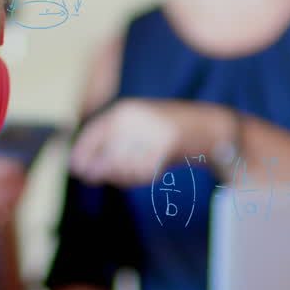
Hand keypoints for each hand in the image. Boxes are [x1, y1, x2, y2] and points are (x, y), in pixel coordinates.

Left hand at [69, 98, 226, 186]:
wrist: (211, 127)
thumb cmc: (171, 132)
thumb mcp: (138, 132)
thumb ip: (113, 147)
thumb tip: (84, 167)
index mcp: (125, 111)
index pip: (93, 132)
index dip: (82, 152)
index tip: (77, 168)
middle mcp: (135, 118)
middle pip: (107, 153)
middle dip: (102, 170)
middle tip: (99, 178)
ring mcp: (151, 130)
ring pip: (125, 165)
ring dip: (124, 176)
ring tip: (134, 175)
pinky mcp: (167, 144)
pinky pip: (145, 171)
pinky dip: (143, 177)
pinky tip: (150, 174)